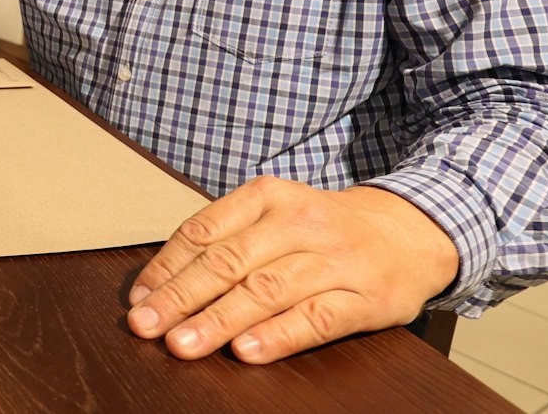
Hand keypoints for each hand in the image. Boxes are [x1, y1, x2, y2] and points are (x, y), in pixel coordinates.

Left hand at [126, 176, 458, 363]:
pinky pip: (317, 318)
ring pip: (267, 290)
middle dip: (181, 297)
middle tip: (146, 326)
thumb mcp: (274, 216)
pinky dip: (279, 335)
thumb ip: (225, 242)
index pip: (204, 232)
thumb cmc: (323, 230)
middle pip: (229, 262)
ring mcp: (335, 260)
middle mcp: (300, 223)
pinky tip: (248, 351)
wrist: (408, 233)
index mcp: (268, 197)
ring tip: (183, 344)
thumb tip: (157, 287)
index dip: (167, 268)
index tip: (138, 300)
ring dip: (219, 320)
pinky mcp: (366, 298)